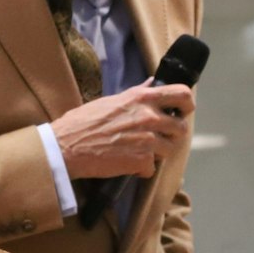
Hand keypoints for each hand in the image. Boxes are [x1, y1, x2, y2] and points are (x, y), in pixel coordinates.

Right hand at [51, 80, 193, 179]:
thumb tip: (152, 83)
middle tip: (155, 137)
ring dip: (156, 153)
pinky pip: (151, 168)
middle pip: (180, 128)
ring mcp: (147, 140)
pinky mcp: (141, 161)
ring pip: (169, 149)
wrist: (66, 147)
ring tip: (136, 151)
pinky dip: (141, 169)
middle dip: (170, 134)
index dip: (186, 104)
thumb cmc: (82, 123)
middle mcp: (149, 117)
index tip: (182, 111)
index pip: (182, 94)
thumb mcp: (111, 100)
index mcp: (141, 98)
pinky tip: (126, 163)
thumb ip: (136, 94)